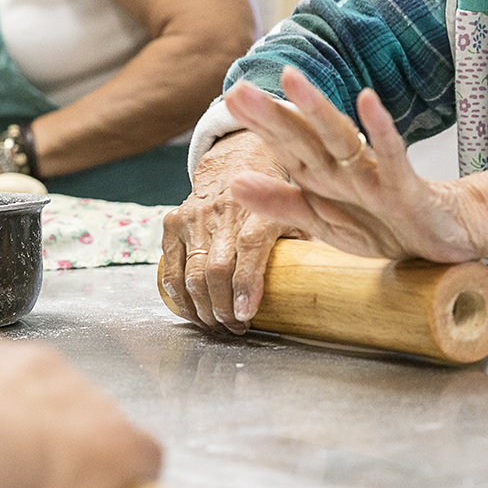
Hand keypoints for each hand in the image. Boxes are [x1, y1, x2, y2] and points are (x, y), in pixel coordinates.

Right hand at [161, 129, 306, 333]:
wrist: (236, 159)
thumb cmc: (275, 194)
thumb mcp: (297, 208)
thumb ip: (304, 240)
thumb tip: (318, 279)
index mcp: (259, 209)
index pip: (250, 248)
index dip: (246, 285)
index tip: (245, 315)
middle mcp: (224, 210)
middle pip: (216, 269)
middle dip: (222, 308)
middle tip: (233, 329)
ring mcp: (195, 216)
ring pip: (191, 273)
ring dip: (202, 308)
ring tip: (215, 326)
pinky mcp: (173, 221)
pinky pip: (170, 267)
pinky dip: (178, 296)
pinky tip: (192, 312)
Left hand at [220, 67, 487, 309]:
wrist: (443, 238)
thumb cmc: (383, 224)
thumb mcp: (323, 222)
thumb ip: (280, 204)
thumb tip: (233, 182)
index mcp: (322, 175)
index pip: (286, 144)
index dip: (259, 123)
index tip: (230, 98)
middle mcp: (344, 166)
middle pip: (304, 135)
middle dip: (272, 114)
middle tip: (239, 89)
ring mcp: (374, 173)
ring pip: (341, 136)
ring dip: (317, 108)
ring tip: (292, 79)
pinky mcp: (405, 185)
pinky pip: (392, 154)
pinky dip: (379, 129)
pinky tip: (366, 101)